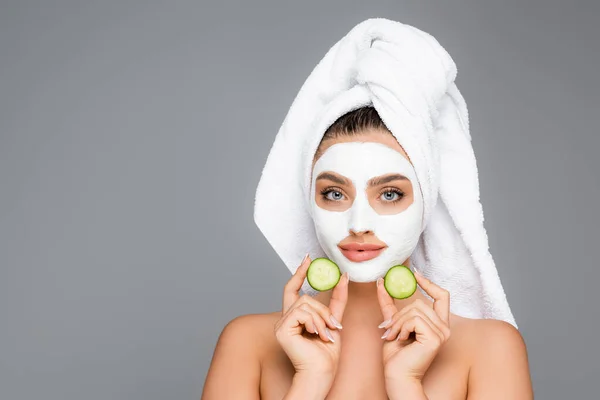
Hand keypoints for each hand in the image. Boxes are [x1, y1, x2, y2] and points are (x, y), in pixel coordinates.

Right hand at [274, 254, 348, 379]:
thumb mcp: (334, 320)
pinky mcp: (281, 329)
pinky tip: (318, 335)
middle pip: (303, 297)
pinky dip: (315, 322)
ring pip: (304, 303)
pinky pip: (301, 313)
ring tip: (326, 334)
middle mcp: (285, 319)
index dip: (299, 273)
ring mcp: (281, 324)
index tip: (308, 258)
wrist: (322, 371)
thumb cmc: (327, 353)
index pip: (293, 289)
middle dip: (322, 309)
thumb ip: (337, 300)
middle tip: (332, 325)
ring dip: (321, 318)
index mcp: (295, 317)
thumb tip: (343, 277)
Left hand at [376, 270, 450, 383]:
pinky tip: (400, 340)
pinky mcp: (435, 338)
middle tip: (389, 329)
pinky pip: (414, 319)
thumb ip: (390, 305)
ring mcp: (442, 333)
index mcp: (438, 324)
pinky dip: (402, 327)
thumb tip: (381, 282)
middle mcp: (444, 328)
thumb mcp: (393, 323)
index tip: (415, 274)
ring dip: (398, 323)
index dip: (430, 283)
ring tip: (393, 336)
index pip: (442, 296)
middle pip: (420, 302)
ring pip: (415, 310)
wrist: (396, 375)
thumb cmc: (396, 355)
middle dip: (399, 315)